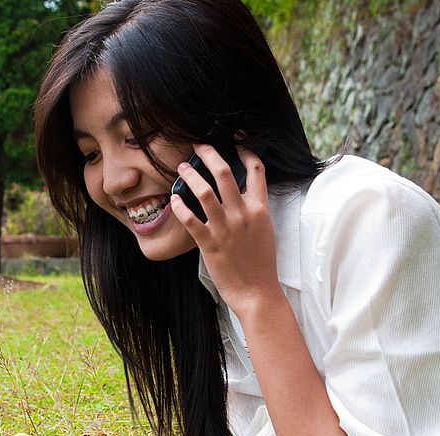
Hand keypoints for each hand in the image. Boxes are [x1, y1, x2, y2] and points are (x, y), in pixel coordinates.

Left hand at [170, 145, 282, 315]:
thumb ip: (254, 208)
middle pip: (224, 173)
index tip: (235, 138)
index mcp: (260, 209)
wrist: (257, 292)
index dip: (245, 149)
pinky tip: (173, 198)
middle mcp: (243, 214)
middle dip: (209, 153)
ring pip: (205, 192)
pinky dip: (180, 206)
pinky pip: (190, 220)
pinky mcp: (209, 244)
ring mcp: (225, 229)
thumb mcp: (265, 229)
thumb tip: (243, 192)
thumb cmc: (260, 263)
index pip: (256, 169)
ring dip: (190, 175)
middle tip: (197, 145)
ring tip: (181, 167)